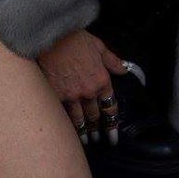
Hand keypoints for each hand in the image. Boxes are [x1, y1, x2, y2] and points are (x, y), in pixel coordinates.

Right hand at [36, 29, 125, 144]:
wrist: (53, 36)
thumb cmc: (75, 38)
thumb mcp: (98, 46)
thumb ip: (112, 60)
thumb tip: (124, 69)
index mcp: (101, 80)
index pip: (110, 106)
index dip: (112, 123)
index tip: (113, 136)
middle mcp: (88, 91)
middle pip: (94, 115)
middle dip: (97, 129)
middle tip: (99, 139)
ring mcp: (71, 95)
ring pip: (79, 119)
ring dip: (83, 132)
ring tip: (85, 141)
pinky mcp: (56, 95)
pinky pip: (63, 114)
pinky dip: (66, 123)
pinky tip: (66, 132)